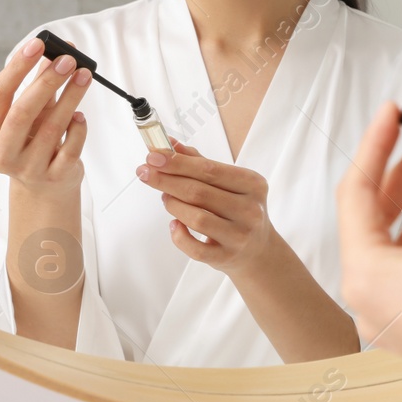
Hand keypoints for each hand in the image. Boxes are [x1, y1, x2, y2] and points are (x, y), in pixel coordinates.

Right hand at [0, 35, 90, 194]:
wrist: (44, 186)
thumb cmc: (33, 140)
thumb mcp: (30, 113)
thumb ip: (39, 84)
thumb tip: (59, 49)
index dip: (18, 67)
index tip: (38, 44)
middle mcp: (1, 153)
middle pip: (22, 111)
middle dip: (46, 82)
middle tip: (68, 60)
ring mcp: (28, 168)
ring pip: (52, 128)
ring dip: (71, 97)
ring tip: (84, 76)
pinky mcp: (54, 177)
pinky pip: (71, 147)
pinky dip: (78, 128)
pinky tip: (81, 115)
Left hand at [136, 140, 286, 277]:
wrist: (257, 249)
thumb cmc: (238, 209)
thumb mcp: (229, 184)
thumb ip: (200, 163)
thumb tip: (170, 144)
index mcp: (253, 184)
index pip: (209, 169)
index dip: (178, 163)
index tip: (153, 156)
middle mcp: (250, 209)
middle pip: (199, 192)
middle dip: (166, 180)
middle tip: (145, 172)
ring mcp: (239, 235)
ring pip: (196, 218)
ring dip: (172, 205)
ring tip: (165, 199)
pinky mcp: (226, 256)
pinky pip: (193, 247)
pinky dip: (178, 235)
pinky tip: (175, 225)